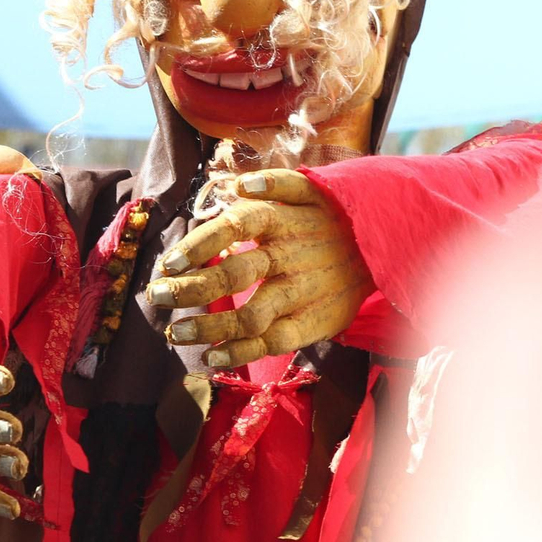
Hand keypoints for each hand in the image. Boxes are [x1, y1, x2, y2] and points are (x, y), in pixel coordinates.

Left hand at [145, 168, 370, 369]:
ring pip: (250, 315)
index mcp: (284, 218)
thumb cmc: (330, 218)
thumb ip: (271, 186)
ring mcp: (303, 291)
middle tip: (156, 297)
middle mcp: (291, 255)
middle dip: (189, 288)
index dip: (200, 245)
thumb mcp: (310, 190)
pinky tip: (212, 356)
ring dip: (208, 327)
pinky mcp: (316, 320)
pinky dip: (241, 351)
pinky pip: (275, 342)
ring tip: (175, 333)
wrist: (385, 248)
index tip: (168, 263)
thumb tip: (233, 186)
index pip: (235, 226)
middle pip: (234, 274)